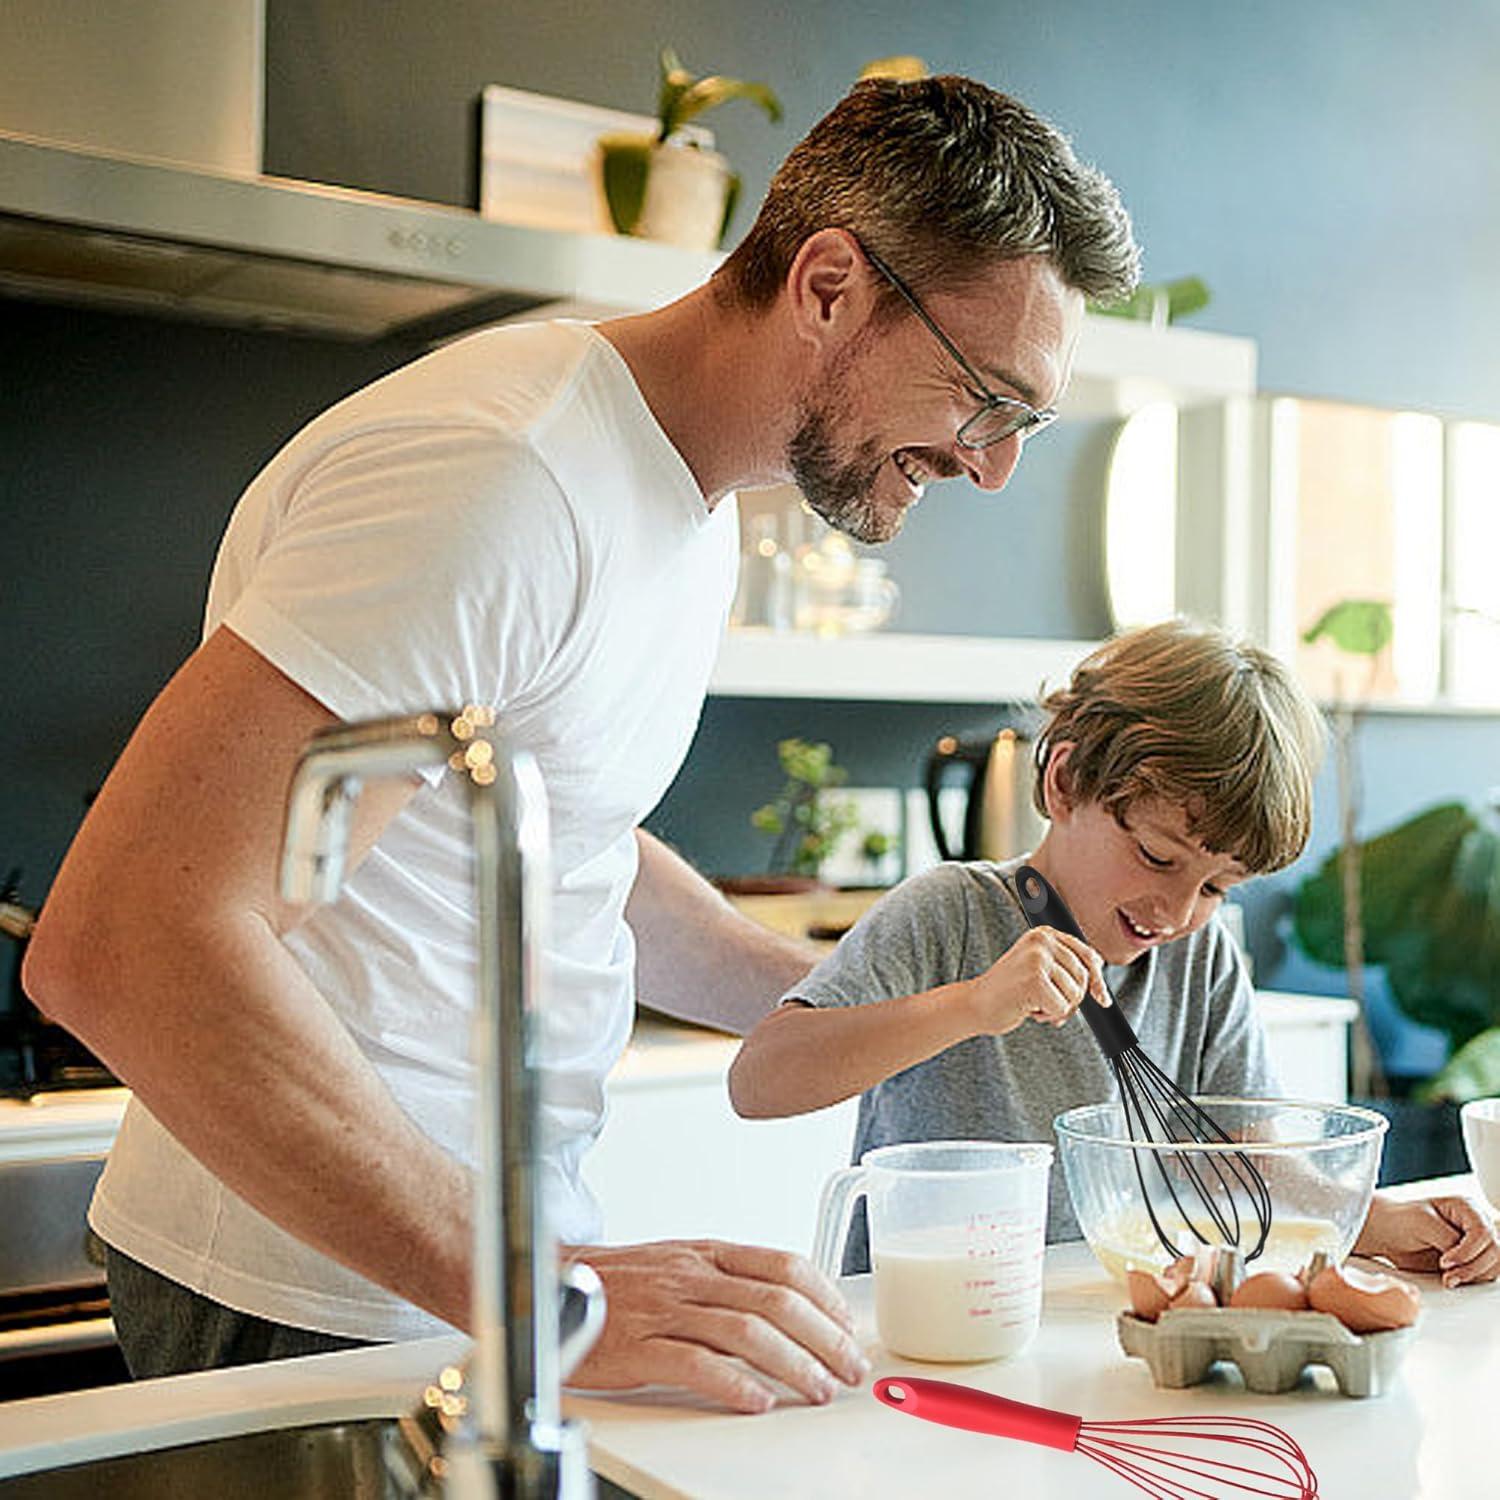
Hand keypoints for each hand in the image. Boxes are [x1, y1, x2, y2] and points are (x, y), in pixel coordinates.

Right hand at [563, 1240, 869, 1412]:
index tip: (847, 1325)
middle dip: (823, 1336)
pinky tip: (757, 1400)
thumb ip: (730, 1280)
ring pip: (745, 1331)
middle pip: (774, 1300)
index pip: (782, 1264)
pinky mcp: (638, 1347)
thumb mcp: (681, 1264)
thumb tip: (790, 1305)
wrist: (548, 1287)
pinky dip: (733, 1383)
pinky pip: (694, 1363)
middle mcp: (691, 1276)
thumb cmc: (620, 1283)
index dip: (824, 1295)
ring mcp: (664, 1310)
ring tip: (817, 1388)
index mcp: (707, 1253)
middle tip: (848, 1366)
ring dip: (792, 1363)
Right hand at [964, 925, 1109, 1036]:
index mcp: (1044, 934)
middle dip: (1072, 998)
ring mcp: (1037, 959)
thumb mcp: (1039, 970)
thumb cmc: (1008, 990)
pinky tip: (1029, 1010)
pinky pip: (1062, 1008)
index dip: (1097, 979)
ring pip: (1075, 994)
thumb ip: (1066, 969)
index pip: (1087, 955)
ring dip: (1058, 1008)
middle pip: (1083, 976)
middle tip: (1049, 1004)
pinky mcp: (1035, 980)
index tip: (1101, 998)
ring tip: (1034, 1003)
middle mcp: (1041, 941)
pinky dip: (1049, 1016)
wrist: (975, 1004)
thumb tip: (1099, 988)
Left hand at [1354, 1193, 1499, 1286]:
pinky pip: (1486, 1275)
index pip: (1482, 1233)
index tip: (1445, 1262)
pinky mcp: (1471, 1260)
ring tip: (1448, 1279)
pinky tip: (1452, 1279)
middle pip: (1494, 1251)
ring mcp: (1475, 1244)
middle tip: (1448, 1276)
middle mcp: (1475, 1224)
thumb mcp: (1422, 1224)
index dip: (1467, 1251)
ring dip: (1473, 1276)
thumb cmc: (1399, 1220)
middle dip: (1471, 1268)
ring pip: (1494, 1265)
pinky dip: (1472, 1281)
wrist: (1385, 1234)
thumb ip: (1448, 1239)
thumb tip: (1466, 1257)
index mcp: (1466, 1207)